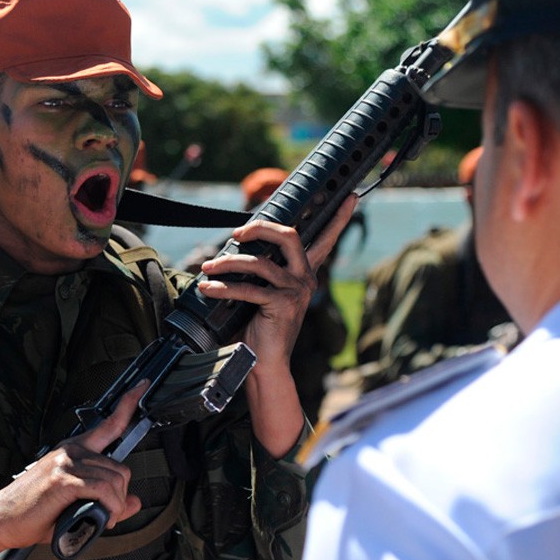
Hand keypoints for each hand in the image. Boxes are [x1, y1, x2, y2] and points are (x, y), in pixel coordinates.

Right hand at [0, 381, 146, 551]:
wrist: (1, 518)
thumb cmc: (32, 511)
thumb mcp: (74, 502)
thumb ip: (108, 501)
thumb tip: (135, 503)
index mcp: (72, 450)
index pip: (108, 424)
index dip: (129, 404)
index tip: (142, 387)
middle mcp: (71, 451)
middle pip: (120, 469)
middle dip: (119, 496)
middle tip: (106, 513)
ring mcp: (66, 463)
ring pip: (115, 482)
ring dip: (114, 506)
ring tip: (99, 518)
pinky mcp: (64, 479)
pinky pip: (103, 490)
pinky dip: (108, 508)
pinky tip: (98, 517)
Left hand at [196, 196, 358, 455]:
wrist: (265, 363)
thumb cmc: (259, 327)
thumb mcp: (261, 293)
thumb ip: (258, 272)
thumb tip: (231, 252)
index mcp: (304, 273)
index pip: (325, 240)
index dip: (338, 218)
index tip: (351, 197)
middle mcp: (304, 278)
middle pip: (289, 235)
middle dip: (261, 228)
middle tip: (238, 233)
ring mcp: (295, 291)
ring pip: (259, 263)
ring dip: (228, 263)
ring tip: (207, 268)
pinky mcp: (281, 304)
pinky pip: (248, 288)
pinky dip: (222, 288)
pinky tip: (208, 289)